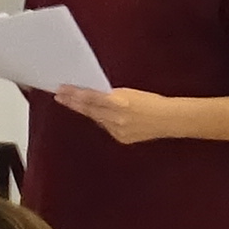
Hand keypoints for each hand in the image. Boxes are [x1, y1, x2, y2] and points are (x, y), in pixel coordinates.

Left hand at [49, 83, 187, 145]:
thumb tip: (93, 96)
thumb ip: (111, 95)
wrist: (169, 119)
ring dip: (85, 110)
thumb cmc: (152, 102)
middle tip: (59, 95)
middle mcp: (116, 118)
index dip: (74, 94)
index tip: (61, 89)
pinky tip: (96, 114)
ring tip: (72, 102)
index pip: (90, 97)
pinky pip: (106, 127)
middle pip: (88, 110)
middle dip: (73, 102)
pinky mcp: (121, 139)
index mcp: (119, 103)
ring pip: (96, 119)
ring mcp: (118, 130)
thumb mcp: (130, 93)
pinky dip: (101, 120)